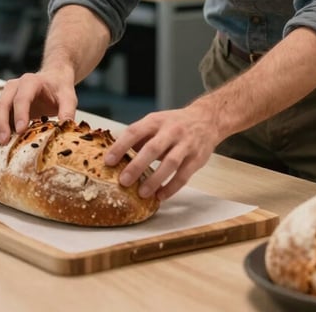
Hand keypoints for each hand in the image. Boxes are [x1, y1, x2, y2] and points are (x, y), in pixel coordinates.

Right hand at [0, 63, 76, 150]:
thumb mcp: (68, 96)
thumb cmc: (58, 88)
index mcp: (31, 82)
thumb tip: (66, 126)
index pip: (22, 97)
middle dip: (1, 124)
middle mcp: (14, 86)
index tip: (20, 130)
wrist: (53, 79)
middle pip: (2, 104)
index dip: (19, 114)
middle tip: (4, 142)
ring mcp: (5, 95)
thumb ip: (68, 110)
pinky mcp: (1, 105)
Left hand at [104, 105, 219, 200]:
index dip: (121, 146)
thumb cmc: (175, 123)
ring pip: (170, 163)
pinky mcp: (197, 158)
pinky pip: (184, 175)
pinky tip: (160, 195)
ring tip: (142, 193)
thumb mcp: (156, 122)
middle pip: (153, 148)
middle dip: (137, 165)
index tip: (108, 161)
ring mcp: (186, 144)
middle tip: (123, 181)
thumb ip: (138, 137)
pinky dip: (171, 187)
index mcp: (156, 121)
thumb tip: (115, 153)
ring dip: (155, 179)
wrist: (207, 119)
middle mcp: (171, 130)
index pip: (135, 131)